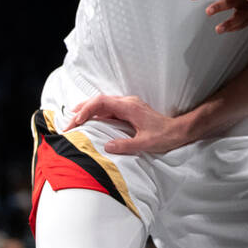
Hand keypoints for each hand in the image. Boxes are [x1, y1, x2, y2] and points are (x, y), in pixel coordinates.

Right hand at [66, 95, 186, 154]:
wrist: (179, 130)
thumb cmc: (164, 136)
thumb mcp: (144, 143)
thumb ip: (124, 145)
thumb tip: (106, 146)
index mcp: (129, 107)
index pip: (102, 103)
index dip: (86, 110)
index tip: (76, 121)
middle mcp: (127, 103)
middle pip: (100, 100)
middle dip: (82, 109)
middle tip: (69, 122)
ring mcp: (129, 106)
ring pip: (104, 103)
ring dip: (88, 110)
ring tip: (74, 119)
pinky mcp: (130, 111)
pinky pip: (110, 109)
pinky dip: (97, 113)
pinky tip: (91, 120)